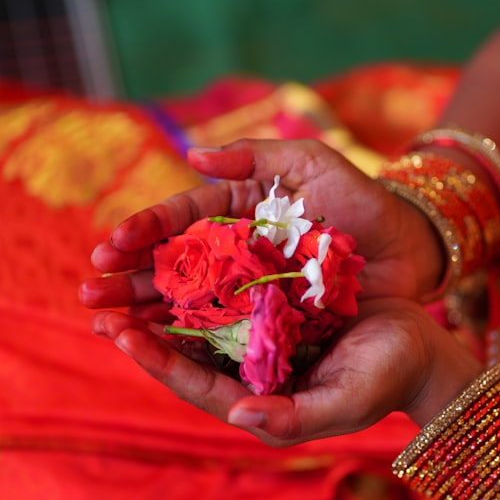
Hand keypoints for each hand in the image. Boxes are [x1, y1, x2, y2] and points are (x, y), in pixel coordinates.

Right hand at [78, 139, 444, 316]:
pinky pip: (223, 329)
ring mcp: (251, 288)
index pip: (181, 218)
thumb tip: (192, 154)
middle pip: (173, 264)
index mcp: (239, 208)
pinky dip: (188, 337)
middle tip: (90, 292)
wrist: (410, 248)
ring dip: (145, 311)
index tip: (112, 246)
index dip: (145, 231)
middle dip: (130, 278)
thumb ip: (254, 156)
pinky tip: (154, 346)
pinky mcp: (270, 320)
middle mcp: (237, 249)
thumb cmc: (362, 200)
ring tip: (104, 321)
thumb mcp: (311, 163)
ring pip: (188, 300)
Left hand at [90, 298, 481, 445]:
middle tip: (95, 307)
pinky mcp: (274, 310)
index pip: (197, 385)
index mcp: (260, 402)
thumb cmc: (387, 379)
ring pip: (198, 322)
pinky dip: (197, 278)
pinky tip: (171, 255)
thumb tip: (238, 415)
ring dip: (157, 303)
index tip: (121, 335)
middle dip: (140, 333)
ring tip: (116, 281)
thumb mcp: (346, 401)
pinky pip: (227, 294)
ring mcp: (261, 342)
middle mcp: (251, 373)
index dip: (158, 363)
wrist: (420, 348)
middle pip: (186, 354)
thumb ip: (294, 416)